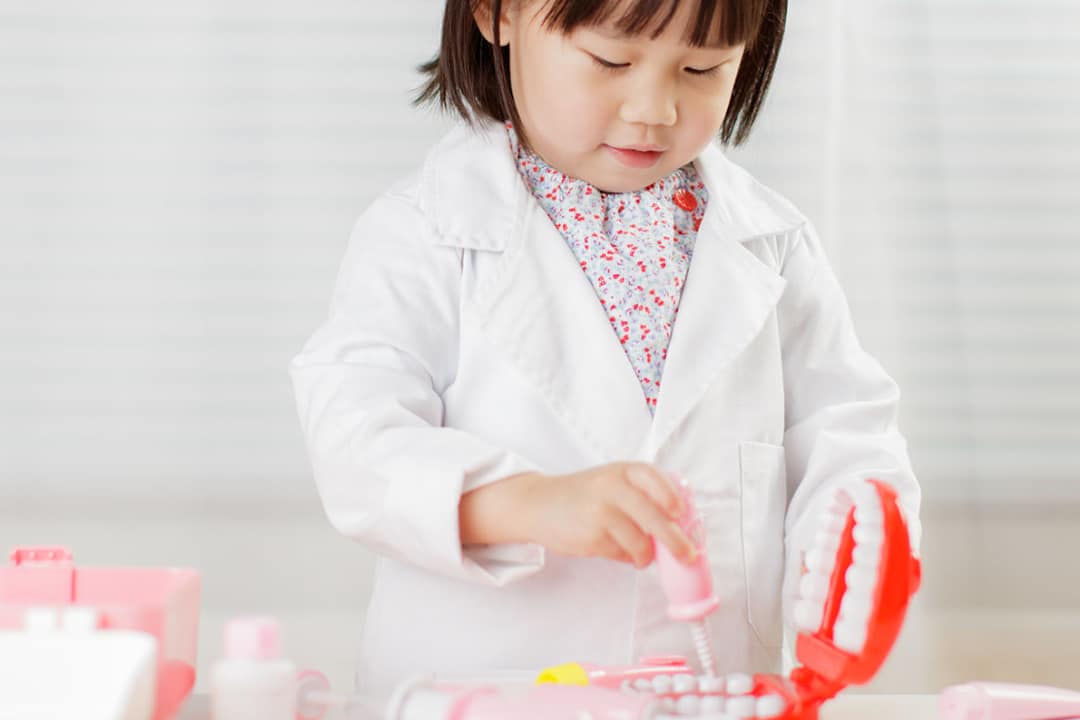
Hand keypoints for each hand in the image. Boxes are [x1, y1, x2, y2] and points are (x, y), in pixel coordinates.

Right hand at [516, 463, 697, 567]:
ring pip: (640, 543)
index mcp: (622, 470)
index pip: (653, 477)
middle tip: (687, 555)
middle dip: (675, 541)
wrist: (539, 504)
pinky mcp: (591, 537)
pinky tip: (617, 549)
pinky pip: (622, 554)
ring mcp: (600, 513)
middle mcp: (612, 488)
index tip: (681, 513)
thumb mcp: (612, 480)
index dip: (671, 496)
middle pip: (654, 517)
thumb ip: (643, 493)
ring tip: (642, 555)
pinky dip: (626, 557)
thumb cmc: (584, 494)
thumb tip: (681, 525)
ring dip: (646, 555)